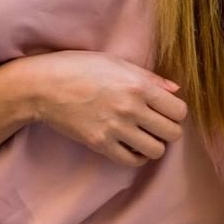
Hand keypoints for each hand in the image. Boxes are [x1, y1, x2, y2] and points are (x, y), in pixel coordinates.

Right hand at [13, 51, 187, 166]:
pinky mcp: (100, 144)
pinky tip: (131, 144)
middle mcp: (131, 109)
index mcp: (138, 86)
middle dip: (169, 129)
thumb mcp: (117, 63)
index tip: (166, 109)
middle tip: (157, 123)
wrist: (43, 86)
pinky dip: (136, 156)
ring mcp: (115, 129)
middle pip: (173, 133)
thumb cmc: (79, 67)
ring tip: (144, 135)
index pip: (179, 111)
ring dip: (154, 144)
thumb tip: (175, 90)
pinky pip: (131, 160)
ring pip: (156, 151)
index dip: (176, 111)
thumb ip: (150, 78)